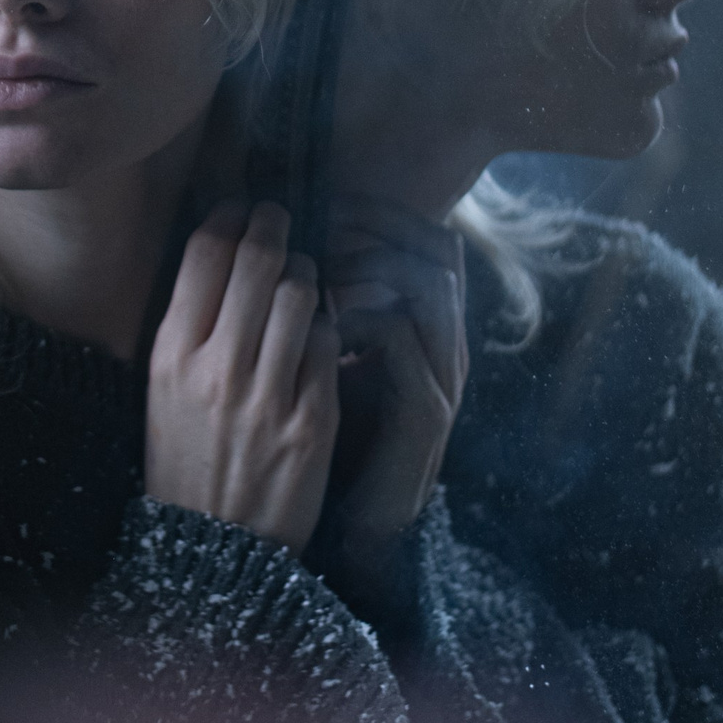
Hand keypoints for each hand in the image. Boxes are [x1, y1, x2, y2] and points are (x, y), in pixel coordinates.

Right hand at [146, 201, 339, 554]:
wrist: (214, 551)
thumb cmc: (187, 459)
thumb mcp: (164, 390)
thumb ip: (191, 324)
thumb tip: (224, 249)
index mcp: (171, 357)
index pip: (203, 255)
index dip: (228, 217)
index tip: (240, 209)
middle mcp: (216, 371)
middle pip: (257, 261)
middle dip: (274, 227)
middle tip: (281, 220)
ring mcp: (266, 398)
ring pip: (301, 294)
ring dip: (307, 273)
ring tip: (303, 276)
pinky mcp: (311, 424)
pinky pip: (330, 345)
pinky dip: (328, 328)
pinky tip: (320, 333)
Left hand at [323, 197, 469, 576]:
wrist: (357, 527)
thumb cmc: (335, 438)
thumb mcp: (328, 362)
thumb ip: (323, 308)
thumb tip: (278, 245)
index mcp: (425, 324)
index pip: (426, 238)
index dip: (382, 210)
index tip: (326, 195)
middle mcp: (444, 342)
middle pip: (439, 251)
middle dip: (380, 225)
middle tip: (325, 217)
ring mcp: (442, 376)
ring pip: (431, 287)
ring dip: (374, 265)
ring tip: (322, 265)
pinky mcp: (426, 413)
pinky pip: (408, 344)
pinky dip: (368, 318)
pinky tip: (327, 316)